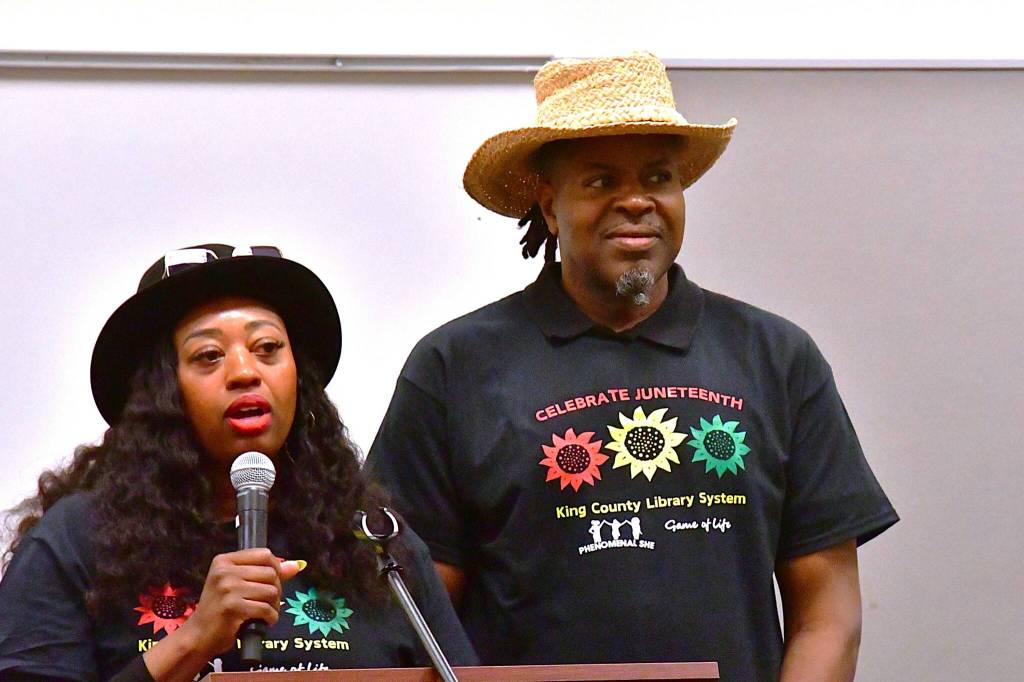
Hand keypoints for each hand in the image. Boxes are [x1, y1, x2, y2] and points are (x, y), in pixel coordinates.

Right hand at [178, 548, 304, 658]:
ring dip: (274, 606)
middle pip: (271, 573)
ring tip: (265, 612)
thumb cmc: (220, 609)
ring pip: (271, 591)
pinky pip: (265, 609)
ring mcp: (228, 588)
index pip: (264, 554)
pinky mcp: (233, 606)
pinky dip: (270, 618)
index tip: (273, 582)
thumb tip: (295, 565)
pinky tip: (263, 621)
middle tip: (269, 602)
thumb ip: (265, 573)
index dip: (276, 568)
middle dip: (276, 590)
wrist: (199, 635)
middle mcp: (225, 571)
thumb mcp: (238, 585)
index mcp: (224, 560)